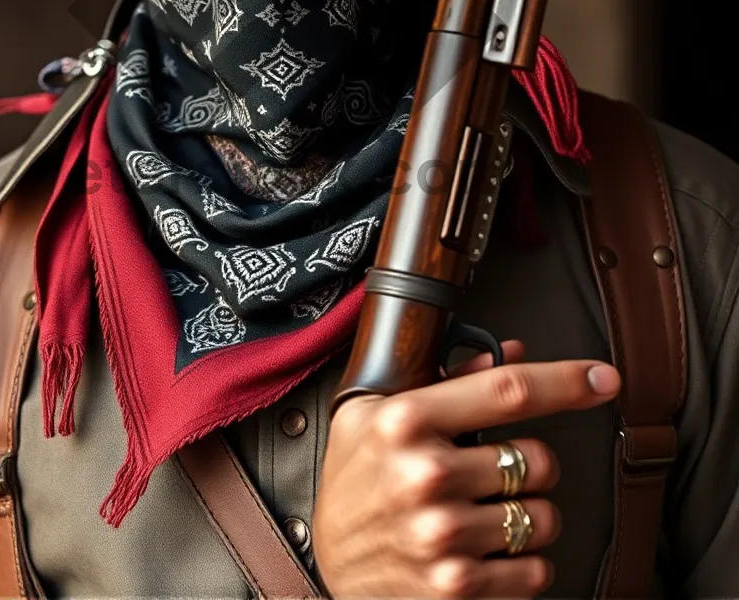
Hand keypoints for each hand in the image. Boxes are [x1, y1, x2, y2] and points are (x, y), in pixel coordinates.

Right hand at [314, 344, 619, 597]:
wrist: (328, 562)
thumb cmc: (357, 478)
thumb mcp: (378, 412)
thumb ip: (448, 379)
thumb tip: (514, 354)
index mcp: (406, 418)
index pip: (508, 391)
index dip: (566, 381)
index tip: (603, 378)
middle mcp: (425, 473)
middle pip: (537, 459)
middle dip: (528, 465)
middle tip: (492, 471)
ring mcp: (442, 534)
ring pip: (543, 517)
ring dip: (527, 516)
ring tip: (484, 513)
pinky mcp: (456, 587)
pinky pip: (536, 570)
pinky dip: (523, 564)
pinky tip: (485, 551)